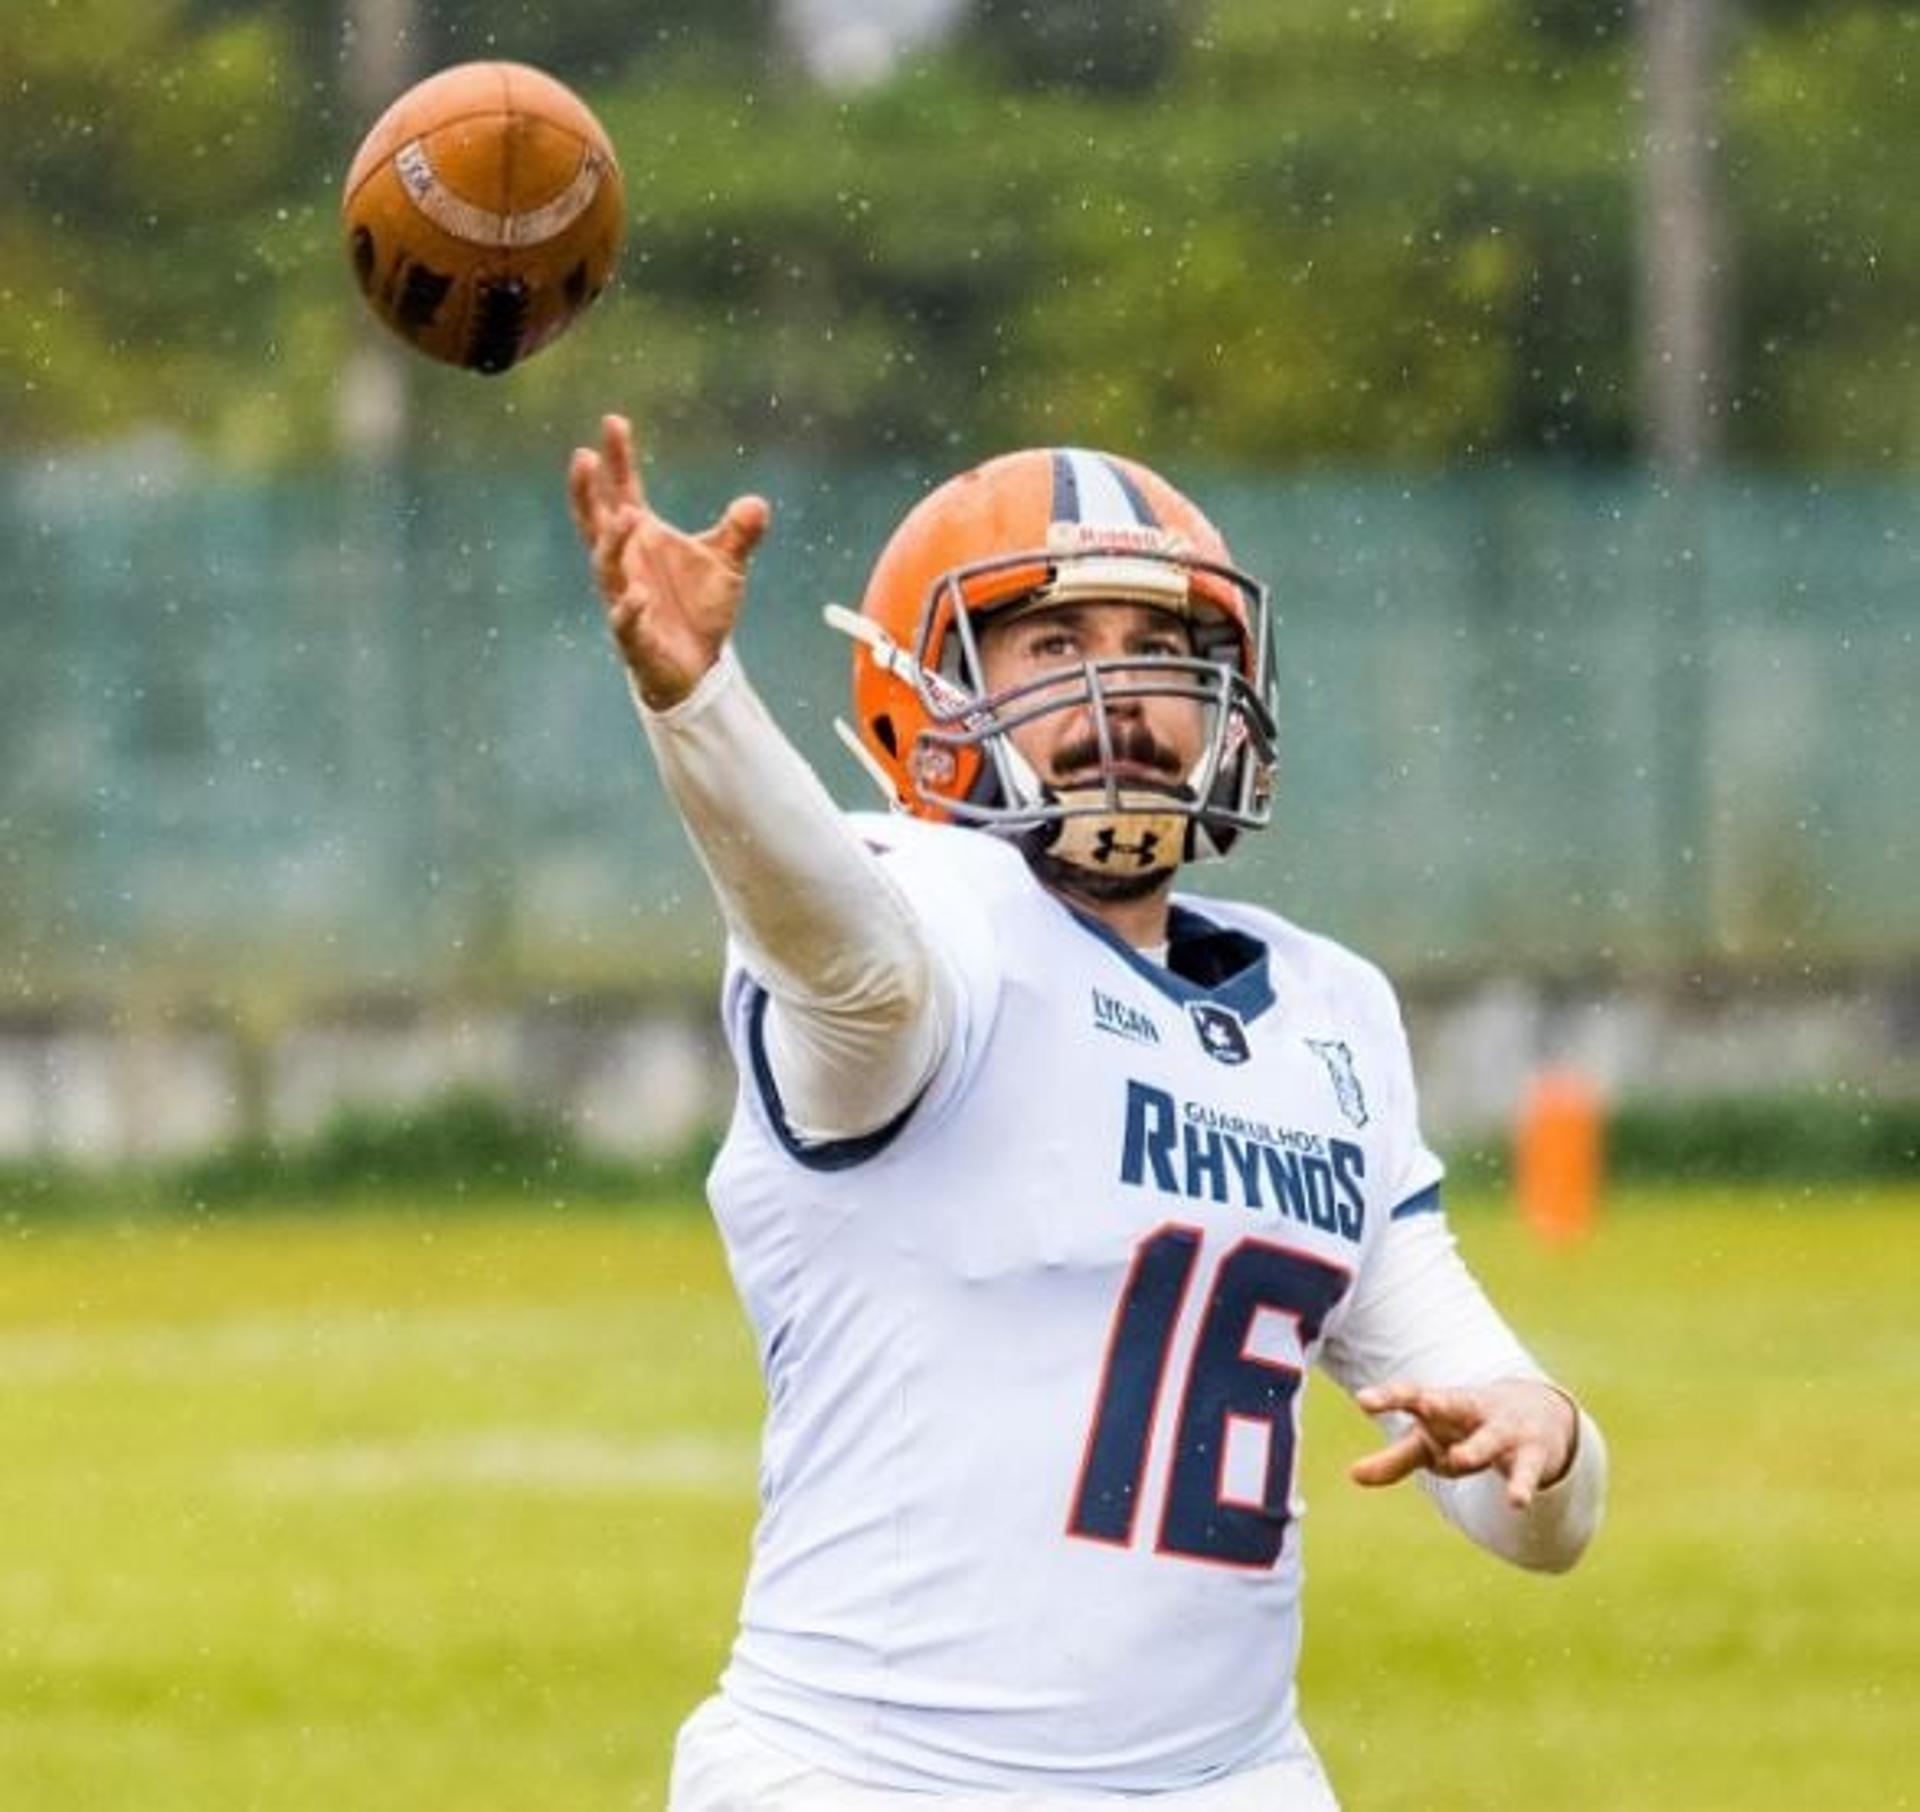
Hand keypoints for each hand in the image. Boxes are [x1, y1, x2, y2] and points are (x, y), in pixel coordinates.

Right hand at [566, 413, 769, 709]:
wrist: (697, 668)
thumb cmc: (699, 609)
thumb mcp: (726, 564)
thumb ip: (738, 533)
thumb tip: (757, 503)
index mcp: (642, 538)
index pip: (623, 491)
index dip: (618, 459)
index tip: (613, 421)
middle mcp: (625, 564)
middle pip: (595, 521)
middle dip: (586, 491)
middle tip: (583, 456)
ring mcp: (623, 598)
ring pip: (606, 567)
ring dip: (613, 542)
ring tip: (628, 516)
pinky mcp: (633, 637)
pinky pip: (624, 621)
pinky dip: (628, 608)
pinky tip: (638, 595)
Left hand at [1350, 1378, 1577, 1509]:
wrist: (1537, 1411)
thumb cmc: (1467, 1428)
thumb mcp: (1432, 1443)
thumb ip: (1395, 1459)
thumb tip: (1352, 1476)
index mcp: (1442, 1405)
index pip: (1412, 1396)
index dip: (1388, 1398)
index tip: (1363, 1400)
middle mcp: (1473, 1411)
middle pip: (1454, 1403)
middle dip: (1438, 1404)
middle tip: (1425, 1405)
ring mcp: (1504, 1429)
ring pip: (1490, 1438)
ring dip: (1476, 1447)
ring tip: (1459, 1459)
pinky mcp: (1532, 1454)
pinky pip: (1526, 1471)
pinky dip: (1521, 1485)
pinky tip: (1516, 1503)